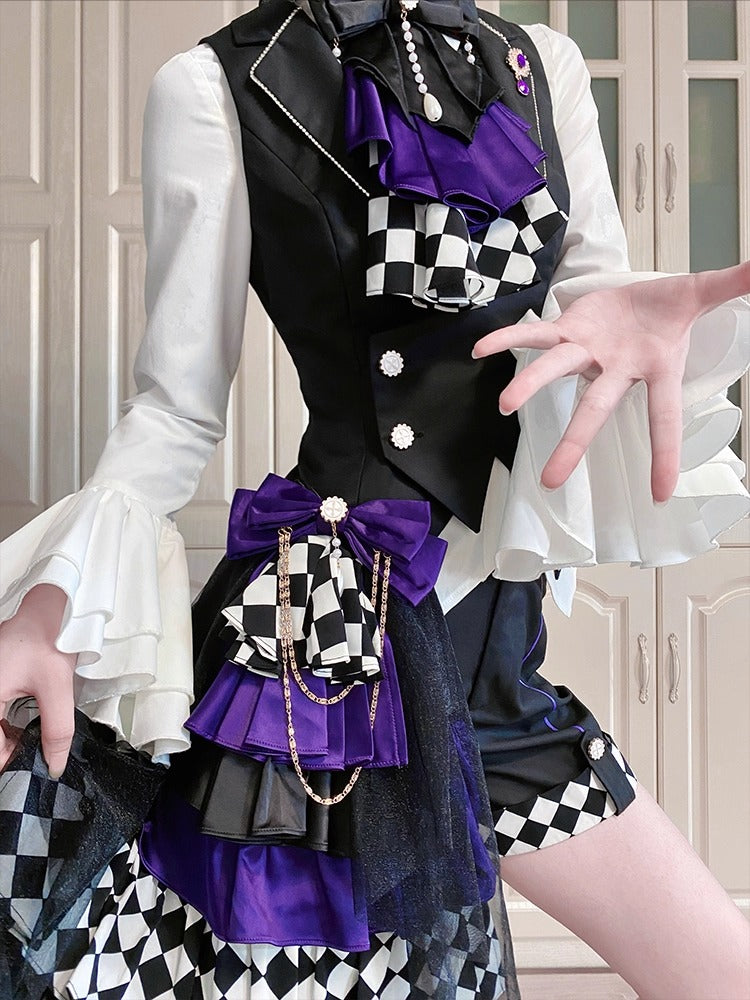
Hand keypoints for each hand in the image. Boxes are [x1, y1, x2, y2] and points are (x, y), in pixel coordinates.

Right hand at [0, 584, 77, 777]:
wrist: (49, 611)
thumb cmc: (47, 639)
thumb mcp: (56, 688)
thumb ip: (56, 730)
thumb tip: (54, 764)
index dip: (9, 762)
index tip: (29, 769)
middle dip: (8, 750)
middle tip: (33, 757)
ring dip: (7, 738)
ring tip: (30, 742)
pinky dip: (4, 725)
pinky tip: (22, 727)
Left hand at [472, 261, 749, 501]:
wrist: (640, 298)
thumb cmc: (668, 310)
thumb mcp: (702, 294)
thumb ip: (732, 286)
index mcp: (655, 369)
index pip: (663, 417)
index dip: (665, 453)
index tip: (661, 494)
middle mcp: (615, 370)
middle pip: (594, 409)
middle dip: (575, 442)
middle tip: (551, 480)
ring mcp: (587, 353)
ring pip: (555, 369)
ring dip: (530, 385)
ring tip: (503, 404)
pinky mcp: (566, 330)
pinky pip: (533, 334)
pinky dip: (507, 338)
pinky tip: (478, 349)